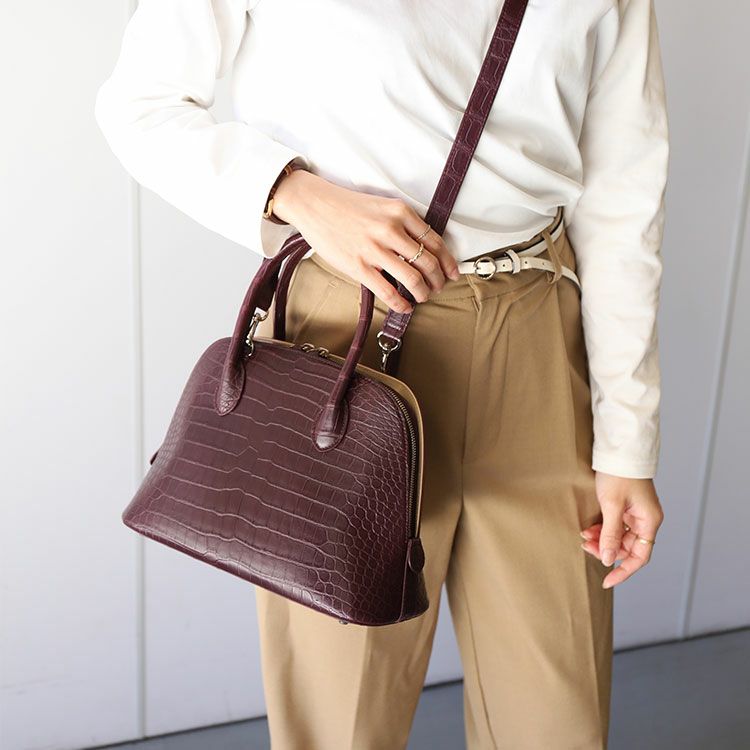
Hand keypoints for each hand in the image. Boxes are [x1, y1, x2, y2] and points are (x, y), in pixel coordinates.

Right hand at [272, 168, 459, 313]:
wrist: (315, 205)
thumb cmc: (348, 207)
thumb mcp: (383, 206)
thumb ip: (403, 225)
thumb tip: (423, 251)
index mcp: (400, 212)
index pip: (435, 242)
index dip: (448, 262)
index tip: (452, 273)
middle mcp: (391, 229)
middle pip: (428, 262)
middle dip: (438, 280)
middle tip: (437, 287)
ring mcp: (374, 249)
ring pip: (413, 278)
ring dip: (423, 293)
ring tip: (422, 297)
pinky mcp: (359, 266)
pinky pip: (388, 291)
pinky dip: (401, 303)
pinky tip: (405, 306)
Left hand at [580, 472, 664, 588]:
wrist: (619, 449)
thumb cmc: (618, 475)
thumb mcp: (612, 506)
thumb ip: (611, 535)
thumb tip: (610, 560)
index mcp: (649, 521)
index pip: (639, 556)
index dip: (623, 571)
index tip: (607, 580)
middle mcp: (646, 520)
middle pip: (627, 547)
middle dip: (606, 550)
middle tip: (585, 546)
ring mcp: (636, 513)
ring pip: (618, 537)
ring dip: (602, 539)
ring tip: (584, 536)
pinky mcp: (625, 506)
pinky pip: (614, 525)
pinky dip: (602, 529)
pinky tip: (589, 529)